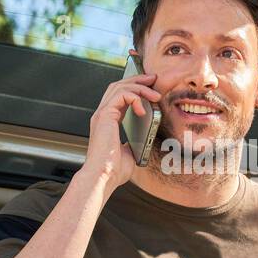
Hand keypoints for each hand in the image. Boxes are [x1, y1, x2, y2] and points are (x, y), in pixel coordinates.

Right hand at [82, 69, 160, 190]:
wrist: (103, 177)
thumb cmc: (114, 170)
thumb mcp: (130, 151)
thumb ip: (136, 141)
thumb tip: (147, 136)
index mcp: (107, 121)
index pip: (119, 96)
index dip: (134, 88)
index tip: (151, 87)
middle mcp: (102, 115)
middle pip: (118, 85)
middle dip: (137, 79)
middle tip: (153, 79)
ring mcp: (102, 114)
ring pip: (120, 87)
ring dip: (140, 87)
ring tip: (155, 94)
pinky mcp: (105, 116)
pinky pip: (121, 95)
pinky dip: (135, 97)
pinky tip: (144, 109)